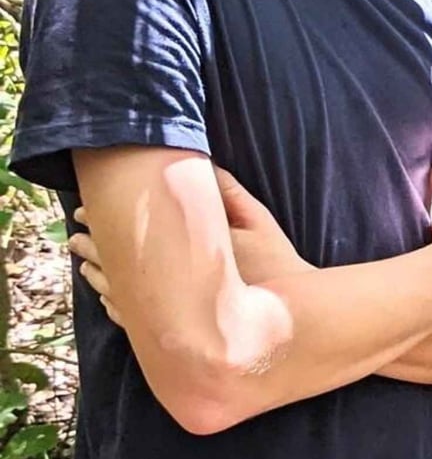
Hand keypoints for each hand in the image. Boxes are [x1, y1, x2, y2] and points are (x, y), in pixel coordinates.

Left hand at [68, 165, 310, 324]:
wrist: (285, 319)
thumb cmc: (277, 264)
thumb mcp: (259, 220)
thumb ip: (228, 194)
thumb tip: (203, 168)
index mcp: (188, 248)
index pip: (135, 229)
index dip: (107, 217)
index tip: (90, 207)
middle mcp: (172, 282)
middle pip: (120, 259)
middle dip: (96, 243)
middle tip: (78, 228)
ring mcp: (169, 311)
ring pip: (118, 290)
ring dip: (97, 272)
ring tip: (82, 259)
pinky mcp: (172, 331)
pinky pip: (130, 317)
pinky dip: (114, 303)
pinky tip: (105, 294)